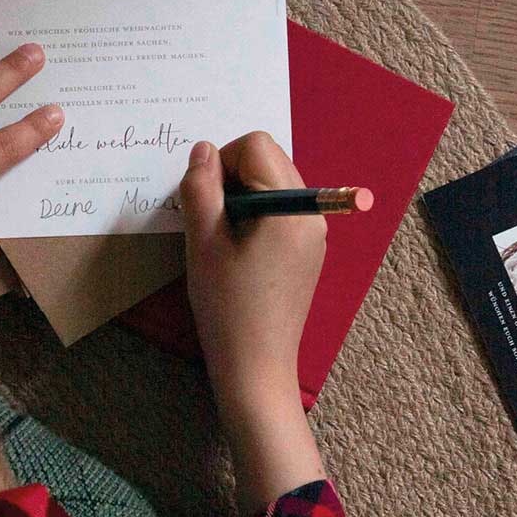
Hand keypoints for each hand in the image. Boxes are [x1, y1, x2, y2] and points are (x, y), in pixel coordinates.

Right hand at [178, 132, 325, 508]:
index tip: (202, 200)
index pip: (256, 146)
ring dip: (242, 199)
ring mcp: (315, 234)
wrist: (256, 370)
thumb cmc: (228, 309)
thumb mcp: (204, 244)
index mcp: (292, 207)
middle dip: (232, 178)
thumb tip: (202, 150)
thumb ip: (201, 189)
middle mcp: (312, 214)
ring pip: (273, 186)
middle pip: (268, 161)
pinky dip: (255, 218)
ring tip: (222, 240)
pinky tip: (236, 254)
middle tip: (209, 221)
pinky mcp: (308, 254)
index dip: (220, 161)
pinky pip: (281, 213)